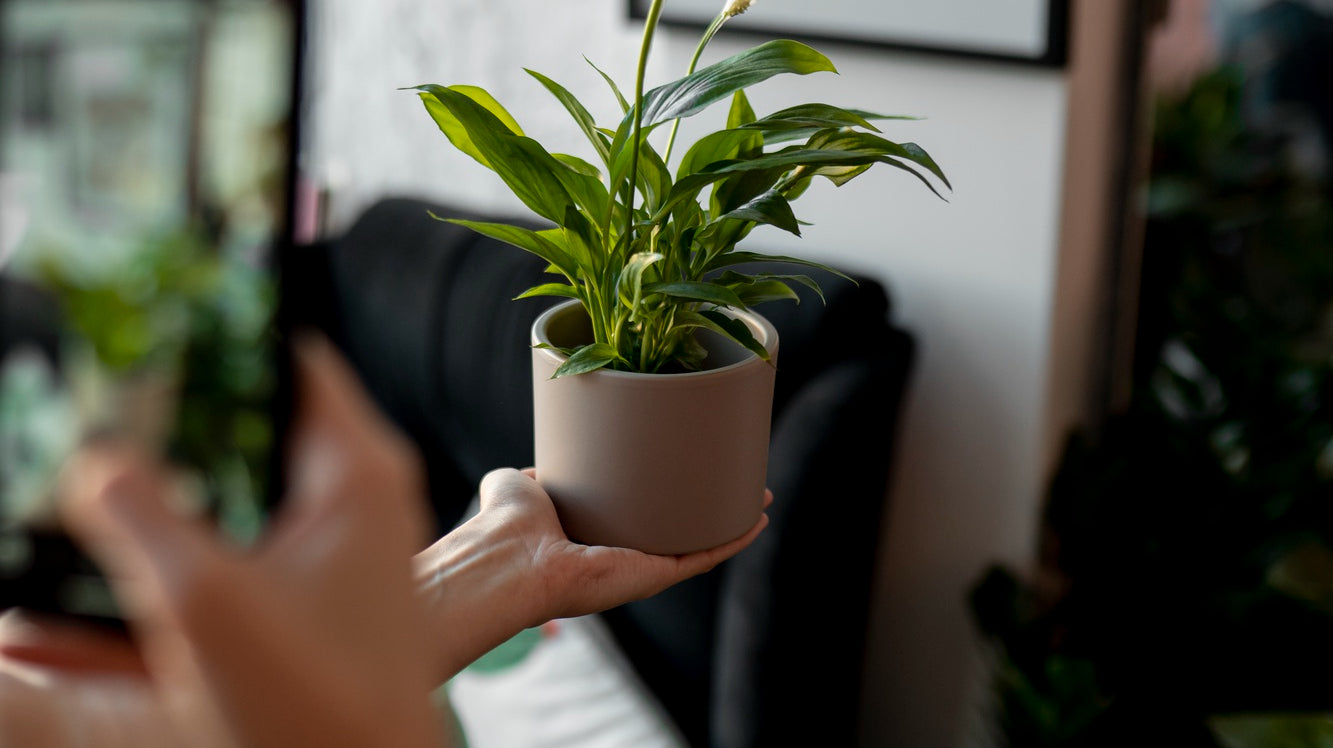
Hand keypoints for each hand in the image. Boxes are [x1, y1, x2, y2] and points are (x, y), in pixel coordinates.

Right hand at [1, 333, 447, 747]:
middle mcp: (363, 489)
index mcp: (357, 468)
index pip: (290, 355)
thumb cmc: (314, 705)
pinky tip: (148, 537)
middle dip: (191, 404)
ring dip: (191, 468)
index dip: (224, 330)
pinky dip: (206, 519)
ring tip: (115, 464)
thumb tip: (93, 459)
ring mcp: (348, 536)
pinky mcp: (326, 579)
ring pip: (257, 469)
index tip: (157, 321)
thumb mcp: (202, 601)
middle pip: (266, 410)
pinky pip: (258, 523)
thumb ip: (136, 514)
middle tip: (116, 400)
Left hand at [415, 467, 769, 681]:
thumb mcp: (517, 484)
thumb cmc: (503, 524)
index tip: (680, 473)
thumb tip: (539, 467)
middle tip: (729, 481)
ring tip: (758, 495)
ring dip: (730, 521)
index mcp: (587, 541)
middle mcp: (617, 559)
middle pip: (674, 532)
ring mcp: (639, 569)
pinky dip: (733, 538)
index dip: (659, 497)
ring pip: (698, 544)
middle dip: (704, 510)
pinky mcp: (653, 575)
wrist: (508, 558)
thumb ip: (528, 476)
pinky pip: (704, 556)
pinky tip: (756, 517)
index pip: (632, 520)